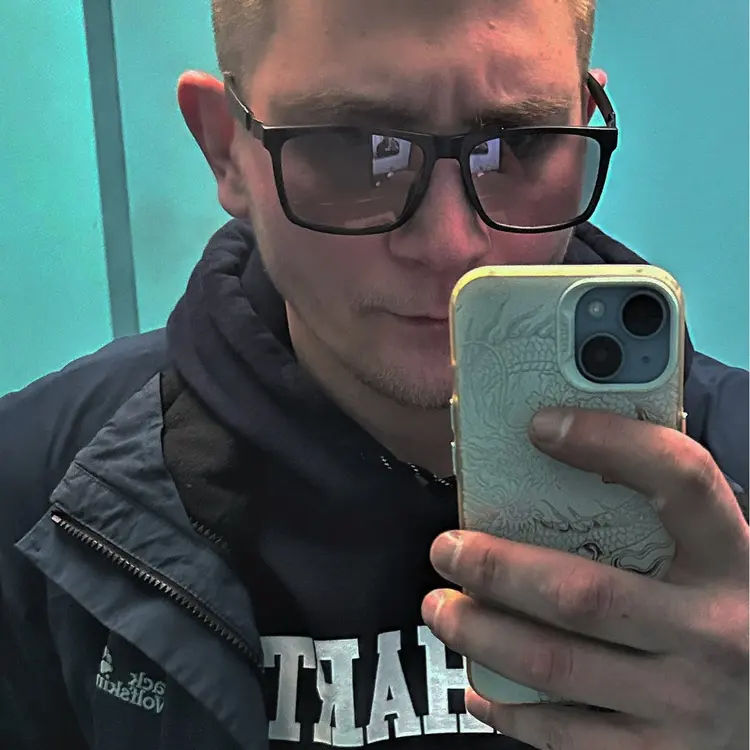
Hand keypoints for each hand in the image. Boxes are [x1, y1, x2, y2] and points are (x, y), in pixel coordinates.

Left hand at [422, 407, 748, 749]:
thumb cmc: (735, 618)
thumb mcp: (718, 561)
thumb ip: (661, 521)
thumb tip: (559, 469)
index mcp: (733, 561)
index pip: (680, 481)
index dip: (608, 444)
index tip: (540, 427)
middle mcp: (716, 632)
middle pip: (583, 592)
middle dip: (497, 569)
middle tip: (447, 549)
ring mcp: (690, 703)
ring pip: (557, 666)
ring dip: (481, 636)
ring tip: (441, 609)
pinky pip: (567, 739)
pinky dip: (510, 712)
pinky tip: (479, 687)